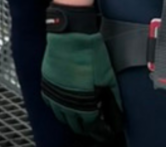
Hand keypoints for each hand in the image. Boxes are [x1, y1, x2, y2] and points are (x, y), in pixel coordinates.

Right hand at [41, 4, 120, 139]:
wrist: (71, 34)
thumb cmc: (90, 52)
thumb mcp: (108, 76)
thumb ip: (113, 97)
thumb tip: (118, 111)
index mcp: (83, 102)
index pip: (91, 125)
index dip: (100, 130)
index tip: (105, 130)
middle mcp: (66, 102)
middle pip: (74, 124)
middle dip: (85, 127)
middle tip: (93, 125)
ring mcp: (54, 93)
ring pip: (60, 115)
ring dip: (70, 118)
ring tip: (80, 116)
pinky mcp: (47, 83)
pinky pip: (50, 103)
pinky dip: (58, 107)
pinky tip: (65, 104)